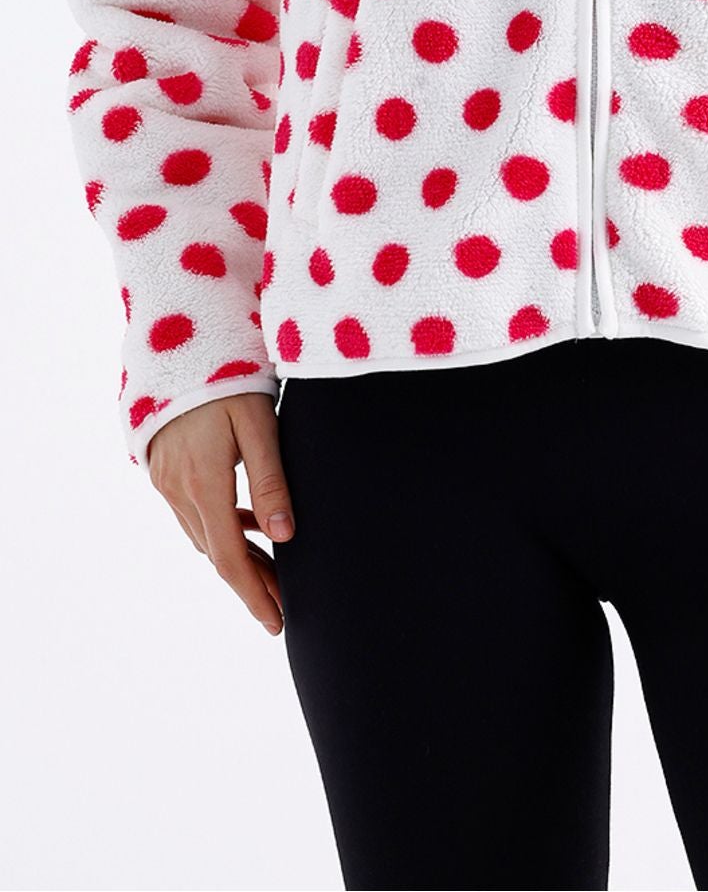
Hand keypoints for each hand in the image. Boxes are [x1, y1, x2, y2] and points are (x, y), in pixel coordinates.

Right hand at [147, 392, 294, 634]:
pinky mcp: (164, 467)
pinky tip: (249, 526)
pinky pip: (194, 512)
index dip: (253, 593)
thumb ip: (271, 481)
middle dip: (251, 582)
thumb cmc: (229, 378)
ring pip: (203, 535)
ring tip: (274, 572)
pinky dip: (221, 528)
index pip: (228, 557)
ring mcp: (166, 479)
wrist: (178, 343)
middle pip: (216, 552)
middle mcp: (178, 488)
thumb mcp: (259, 424)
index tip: (276, 622)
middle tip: (284, 605)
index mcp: (203, 482)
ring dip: (236, 557)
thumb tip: (285, 537)